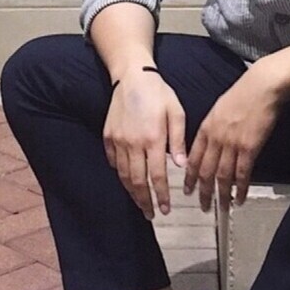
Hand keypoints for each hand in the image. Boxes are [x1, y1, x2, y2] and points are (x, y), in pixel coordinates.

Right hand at [103, 67, 186, 219]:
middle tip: (150, 214)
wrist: (132, 76)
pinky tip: (127, 180)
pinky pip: (114, 161)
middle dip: (144, 201)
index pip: (157, 176)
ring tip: (140, 202)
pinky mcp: (108, 136)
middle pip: (138, 182)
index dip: (161, 196)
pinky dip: (120, 173)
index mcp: (153, 139)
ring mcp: (118, 140)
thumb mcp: (176, 113)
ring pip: (124, 175)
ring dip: (132, 192)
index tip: (164, 209)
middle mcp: (134, 143)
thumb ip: (179, 140)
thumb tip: (180, 166)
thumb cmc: (158, 92)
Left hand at [183, 65, 281, 215]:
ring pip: (222, 176)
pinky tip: (239, 198)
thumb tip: (210, 141)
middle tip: (203, 206)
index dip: (191, 177)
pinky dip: (240, 188)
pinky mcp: (249, 148)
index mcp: (206, 128)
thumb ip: (212, 127)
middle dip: (203, 192)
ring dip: (221, 195)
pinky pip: (242, 174)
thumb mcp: (219, 108)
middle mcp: (216, 139)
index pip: (194, 158)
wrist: (261, 86)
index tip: (188, 189)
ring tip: (221, 209)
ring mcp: (232, 144)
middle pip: (205, 172)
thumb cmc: (243, 94)